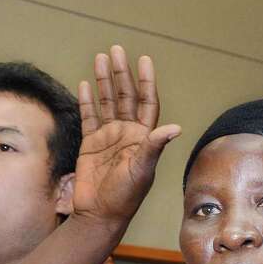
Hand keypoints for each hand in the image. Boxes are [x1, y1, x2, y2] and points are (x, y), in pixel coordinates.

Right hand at [73, 45, 181, 226]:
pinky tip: (86, 84)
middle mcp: (128, 134)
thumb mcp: (142, 171)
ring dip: (105, 81)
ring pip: (107, 103)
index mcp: (144, 138)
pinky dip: (87, 101)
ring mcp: (109, 138)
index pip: (147, 103)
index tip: (144, 60)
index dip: (146, 82)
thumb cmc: (126, 197)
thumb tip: (176, 128)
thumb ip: (154, 146)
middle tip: (117, 50)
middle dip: (122, 74)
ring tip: (101, 58)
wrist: (100, 213)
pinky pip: (89, 116)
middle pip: (126, 97)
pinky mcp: (91, 144)